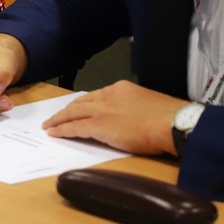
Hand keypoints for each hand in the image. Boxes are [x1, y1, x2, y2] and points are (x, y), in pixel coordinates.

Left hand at [41, 80, 181, 154]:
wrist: (174, 123)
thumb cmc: (170, 118)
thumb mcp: (149, 104)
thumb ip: (134, 107)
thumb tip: (132, 117)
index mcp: (121, 89)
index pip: (96, 96)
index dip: (84, 104)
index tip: (77, 109)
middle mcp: (108, 96)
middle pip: (80, 102)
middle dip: (66, 110)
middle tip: (55, 117)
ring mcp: (101, 111)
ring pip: (72, 113)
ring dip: (58, 120)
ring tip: (49, 125)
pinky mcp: (98, 126)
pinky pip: (74, 128)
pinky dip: (62, 131)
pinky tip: (54, 134)